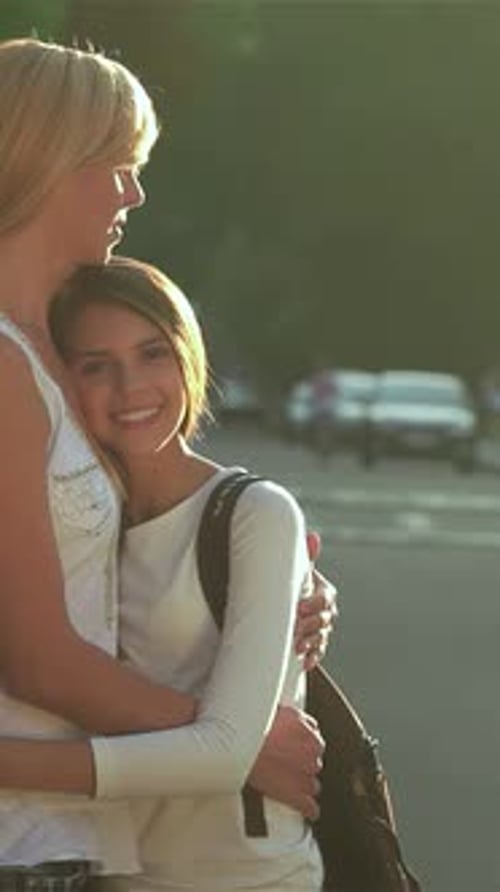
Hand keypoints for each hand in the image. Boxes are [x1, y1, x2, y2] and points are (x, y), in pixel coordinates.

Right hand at [248, 705, 323, 820]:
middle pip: (314, 758)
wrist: (237, 748)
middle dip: (302, 761)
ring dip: (303, 782)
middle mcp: (311, 749)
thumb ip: (290, 716)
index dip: (301, 741)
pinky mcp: (295, 794)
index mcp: (306, 728)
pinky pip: (309, 806)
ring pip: (313, 782)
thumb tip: (290, 717)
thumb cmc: (249, 727)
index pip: (314, 735)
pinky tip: (306, 809)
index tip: (292, 744)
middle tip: (285, 762)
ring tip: (287, 782)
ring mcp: (305, 773)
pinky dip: (308, 809)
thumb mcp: (275, 710)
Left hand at [294, 531, 337, 670]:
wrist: (286, 607)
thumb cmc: (294, 584)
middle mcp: (327, 611)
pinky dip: (313, 657)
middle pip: (325, 620)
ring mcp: (323, 629)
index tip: (298, 607)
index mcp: (324, 592)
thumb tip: (312, 536)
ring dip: (311, 642)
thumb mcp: (298, 571)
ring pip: (322, 637)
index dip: (314, 603)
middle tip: (295, 628)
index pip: (326, 598)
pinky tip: (304, 662)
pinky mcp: (316, 644)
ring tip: (297, 647)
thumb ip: (305, 557)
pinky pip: (319, 652)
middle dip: (311, 625)